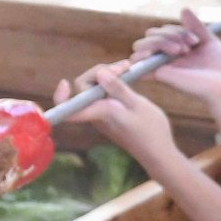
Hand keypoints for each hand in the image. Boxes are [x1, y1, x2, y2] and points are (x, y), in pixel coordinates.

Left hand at [54, 66, 177, 168]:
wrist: (159, 153)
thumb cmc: (151, 131)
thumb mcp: (138, 106)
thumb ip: (118, 89)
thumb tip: (101, 73)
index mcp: (100, 112)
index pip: (70, 106)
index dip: (61, 95)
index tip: (65, 82)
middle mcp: (97, 114)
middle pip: (84, 87)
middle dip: (99, 72)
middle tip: (124, 67)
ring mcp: (103, 115)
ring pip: (95, 90)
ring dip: (108, 76)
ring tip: (128, 69)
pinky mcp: (111, 114)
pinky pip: (104, 95)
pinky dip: (112, 84)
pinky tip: (127, 79)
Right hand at [130, 9, 220, 105]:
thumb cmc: (219, 66)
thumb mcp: (209, 41)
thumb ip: (196, 26)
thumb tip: (184, 9)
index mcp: (174, 47)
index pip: (164, 30)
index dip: (178, 31)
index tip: (196, 41)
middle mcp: (164, 55)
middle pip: (150, 34)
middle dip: (168, 34)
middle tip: (187, 47)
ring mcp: (160, 64)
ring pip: (141, 44)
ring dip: (160, 42)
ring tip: (181, 51)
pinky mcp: (158, 74)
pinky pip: (137, 61)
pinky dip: (143, 54)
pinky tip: (169, 54)